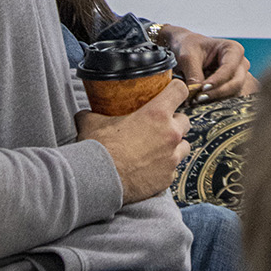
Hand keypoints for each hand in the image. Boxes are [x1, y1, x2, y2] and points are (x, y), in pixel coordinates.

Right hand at [76, 79, 190, 202]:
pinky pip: (173, 169)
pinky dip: (165, 168)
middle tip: (160, 126)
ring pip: (184, 146)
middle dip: (175, 122)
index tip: (172, 93)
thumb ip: (93, 113)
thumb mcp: (93, 122)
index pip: (180, 90)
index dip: (176, 89)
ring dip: (175, 146)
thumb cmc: (100, 149)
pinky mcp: (168, 178)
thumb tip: (84, 113)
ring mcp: (172, 158)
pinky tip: (150, 169)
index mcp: (157, 114)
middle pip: (185, 120)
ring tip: (158, 149)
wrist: (100, 181)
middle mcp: (170, 134)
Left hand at [161, 26, 257, 99]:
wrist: (186, 49)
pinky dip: (215, 102)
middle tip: (198, 98)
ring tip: (196, 100)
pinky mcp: (231, 88)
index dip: (217, 80)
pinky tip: (200, 101)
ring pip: (233, 94)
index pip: (229, 68)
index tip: (202, 88)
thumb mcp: (188, 57)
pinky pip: (227, 99)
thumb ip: (193, 74)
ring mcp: (237, 77)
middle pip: (236, 83)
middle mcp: (240, 64)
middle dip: (218, 93)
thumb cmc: (189, 47)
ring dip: (216, 99)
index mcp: (233, 49)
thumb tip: (195, 94)